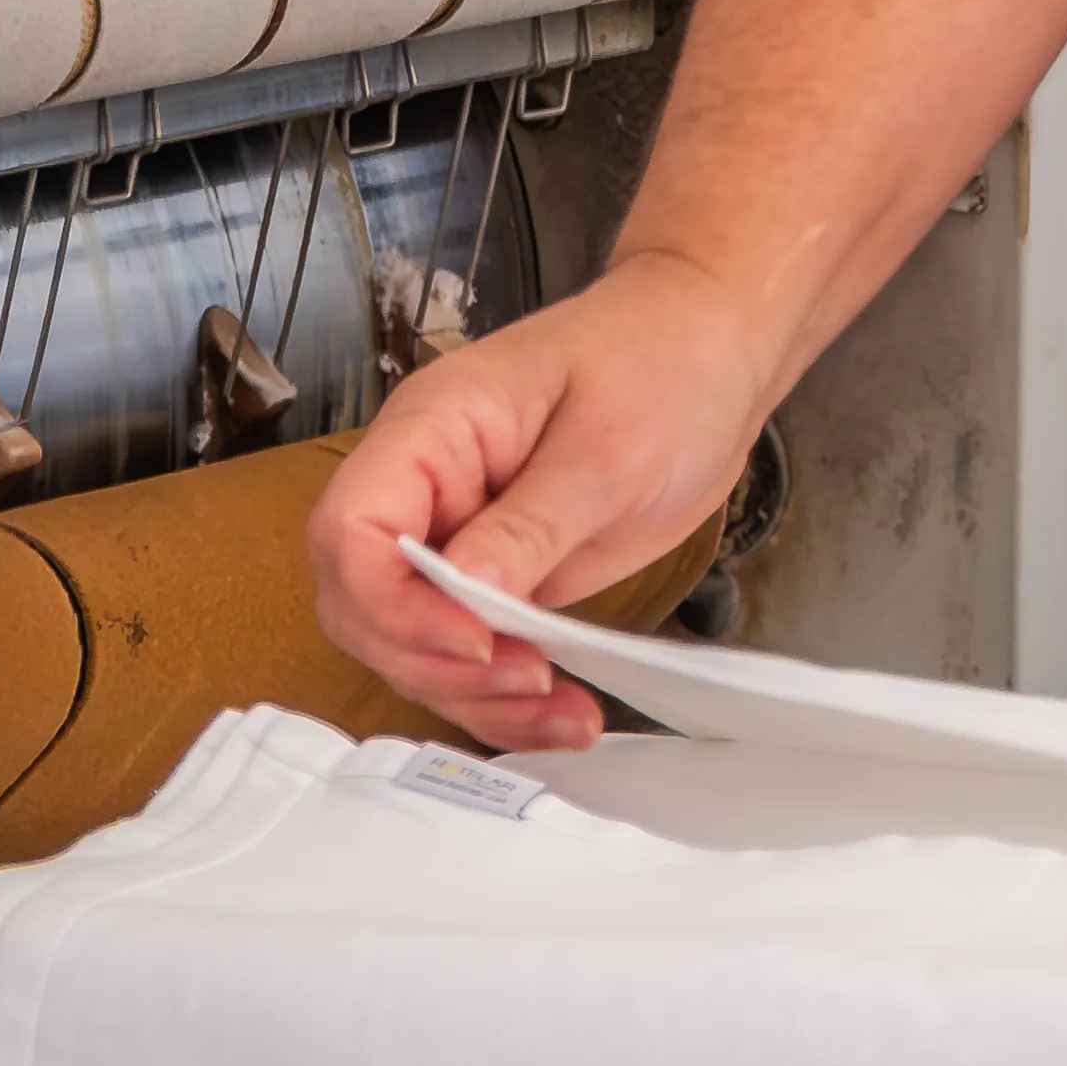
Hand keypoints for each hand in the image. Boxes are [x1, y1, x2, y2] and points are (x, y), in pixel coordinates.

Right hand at [306, 252, 770, 751]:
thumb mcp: (604, 446)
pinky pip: (474, 649)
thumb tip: (459, 593)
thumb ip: (529, 523)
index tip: (473, 636)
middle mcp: (428, 486)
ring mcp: (460, 534)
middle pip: (363, 601)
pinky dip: (507, 694)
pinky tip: (562, 714)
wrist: (716, 350)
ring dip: (474, 694)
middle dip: (432, 659)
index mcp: (431, 428)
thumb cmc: (661, 361)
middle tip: (524, 679)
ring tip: (561, 715)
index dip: (392, 600)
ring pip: (413, 642)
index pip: (351, 527)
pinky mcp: (501, 574)